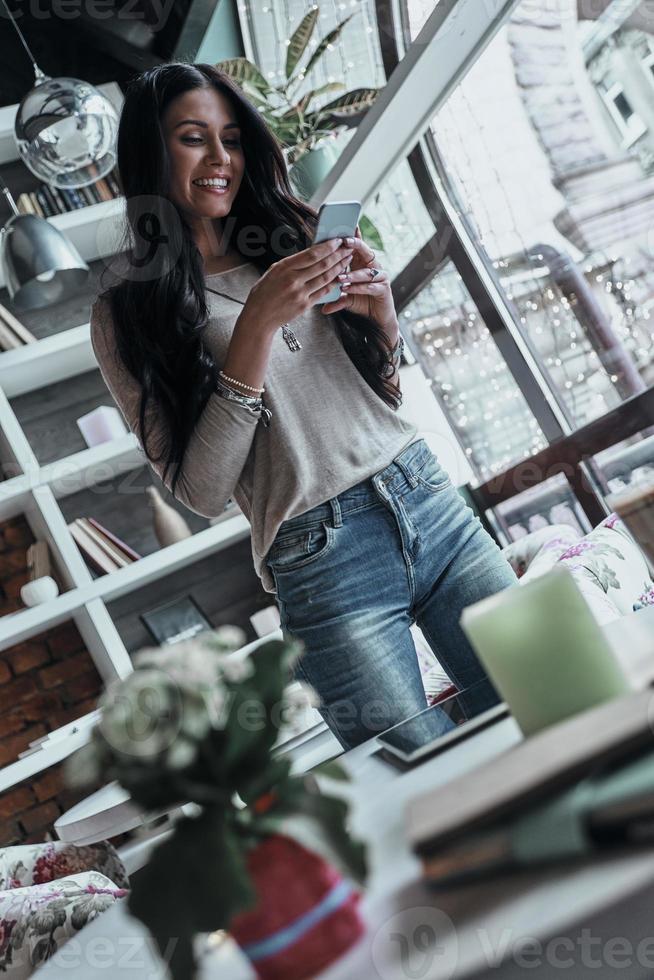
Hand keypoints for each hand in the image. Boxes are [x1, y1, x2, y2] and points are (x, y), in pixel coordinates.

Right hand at [240, 238, 354, 336]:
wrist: (259, 317)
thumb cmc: (264, 293)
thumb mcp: (273, 271)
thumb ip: (291, 263)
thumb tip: (310, 254)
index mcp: (284, 268)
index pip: (311, 254)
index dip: (327, 247)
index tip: (337, 241)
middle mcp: (293, 280)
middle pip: (322, 264)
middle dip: (338, 255)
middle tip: (348, 248)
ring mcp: (300, 294)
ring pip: (326, 278)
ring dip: (339, 267)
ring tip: (347, 260)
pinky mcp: (304, 305)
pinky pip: (323, 292)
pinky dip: (333, 284)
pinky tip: (340, 277)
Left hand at [319, 226, 397, 331]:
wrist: (377, 318)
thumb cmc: (362, 303)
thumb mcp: (346, 298)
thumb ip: (335, 298)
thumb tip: (321, 307)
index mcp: (362, 264)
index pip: (358, 247)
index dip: (353, 236)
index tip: (344, 227)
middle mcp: (373, 267)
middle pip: (365, 251)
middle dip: (355, 245)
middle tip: (344, 242)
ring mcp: (380, 277)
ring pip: (366, 272)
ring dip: (353, 274)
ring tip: (340, 277)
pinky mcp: (384, 288)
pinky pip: (370, 286)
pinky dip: (359, 287)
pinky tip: (348, 289)